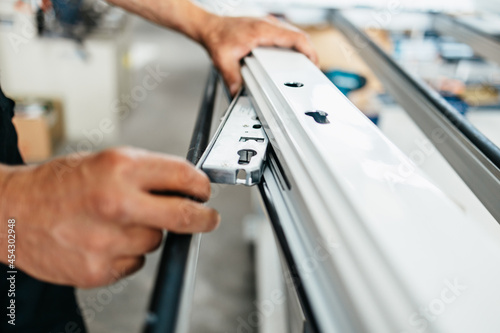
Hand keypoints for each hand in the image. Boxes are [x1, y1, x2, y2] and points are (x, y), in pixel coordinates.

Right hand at [0, 147, 218, 287]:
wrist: (12, 211)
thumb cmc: (58, 184)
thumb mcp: (106, 161)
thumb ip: (148, 173)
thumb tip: (186, 187)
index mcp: (120, 168)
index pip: (184, 176)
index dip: (201, 185)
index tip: (204, 191)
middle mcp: (116, 202)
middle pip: (184, 216)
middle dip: (204, 218)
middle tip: (208, 218)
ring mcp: (107, 240)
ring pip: (157, 241)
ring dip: (150, 233)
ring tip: (120, 222)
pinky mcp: (98, 269)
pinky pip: (136, 262)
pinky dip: (129, 253)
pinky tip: (106, 240)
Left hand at [201, 15, 318, 94]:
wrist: (210, 27)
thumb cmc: (217, 37)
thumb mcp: (223, 60)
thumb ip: (232, 79)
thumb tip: (239, 94)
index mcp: (262, 31)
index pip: (294, 38)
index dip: (308, 50)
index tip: (314, 62)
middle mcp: (268, 25)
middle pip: (299, 36)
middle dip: (310, 52)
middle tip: (312, 69)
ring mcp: (268, 25)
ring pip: (294, 34)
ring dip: (303, 48)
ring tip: (306, 65)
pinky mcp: (266, 28)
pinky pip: (287, 35)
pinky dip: (294, 45)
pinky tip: (293, 57)